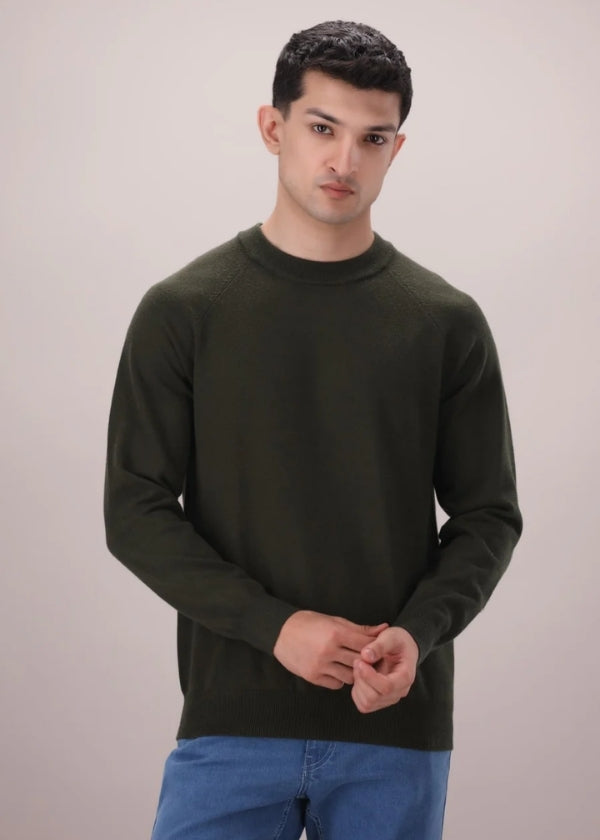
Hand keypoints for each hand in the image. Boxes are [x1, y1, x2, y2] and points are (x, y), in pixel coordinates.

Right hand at [273, 610, 388, 689]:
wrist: (281, 633)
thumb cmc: (309, 623)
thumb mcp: (334, 620)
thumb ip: (359, 629)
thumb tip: (383, 628)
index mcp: (335, 633)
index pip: (365, 644)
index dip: (376, 647)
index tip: (380, 648)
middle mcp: (328, 651)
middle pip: (360, 661)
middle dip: (369, 661)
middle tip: (373, 661)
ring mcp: (320, 666)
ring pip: (350, 676)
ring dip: (355, 672)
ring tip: (356, 667)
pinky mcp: (313, 677)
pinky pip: (336, 684)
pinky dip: (341, 679)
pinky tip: (340, 670)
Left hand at [351, 626, 418, 712]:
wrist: (403, 647)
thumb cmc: (398, 641)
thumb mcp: (391, 636)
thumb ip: (379, 645)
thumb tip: (365, 656)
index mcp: (405, 676)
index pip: (386, 687)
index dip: (369, 676)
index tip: (360, 661)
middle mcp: (400, 691)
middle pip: (374, 698)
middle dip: (361, 679)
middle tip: (358, 661)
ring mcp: (390, 698)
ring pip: (367, 704)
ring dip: (358, 686)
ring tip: (359, 667)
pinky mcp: (381, 701)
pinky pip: (363, 705)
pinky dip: (357, 692)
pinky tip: (360, 676)